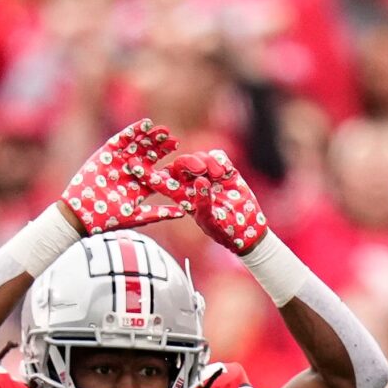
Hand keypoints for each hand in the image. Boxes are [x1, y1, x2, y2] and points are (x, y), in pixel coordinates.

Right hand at [57, 120, 181, 234]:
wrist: (84, 213)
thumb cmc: (110, 219)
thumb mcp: (139, 216)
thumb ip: (160, 213)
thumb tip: (183, 214)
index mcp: (140, 187)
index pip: (158, 174)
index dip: (171, 167)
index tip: (185, 162)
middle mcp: (131, 172)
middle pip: (149, 157)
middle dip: (161, 149)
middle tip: (175, 141)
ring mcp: (119, 161)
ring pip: (138, 146)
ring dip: (151, 138)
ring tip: (164, 130)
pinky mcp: (107, 152)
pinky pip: (122, 139)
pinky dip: (133, 131)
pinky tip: (146, 124)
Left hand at [157, 149, 271, 255]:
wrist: (249, 230)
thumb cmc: (225, 232)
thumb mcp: (211, 222)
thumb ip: (203, 203)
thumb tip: (200, 180)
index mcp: (184, 197)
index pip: (164, 182)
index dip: (152, 174)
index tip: (138, 164)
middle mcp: (194, 184)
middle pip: (181, 163)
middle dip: (188, 162)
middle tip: (201, 169)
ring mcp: (210, 176)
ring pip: (200, 156)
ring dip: (207, 161)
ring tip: (219, 175)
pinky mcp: (226, 171)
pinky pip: (218, 155)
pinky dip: (220, 159)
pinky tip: (225, 172)